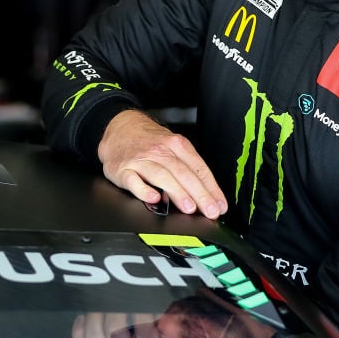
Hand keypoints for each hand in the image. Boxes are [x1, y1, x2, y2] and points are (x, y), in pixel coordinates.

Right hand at [97, 110, 227, 218]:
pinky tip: (154, 199)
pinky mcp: (122, 170)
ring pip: (161, 176)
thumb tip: (205, 193)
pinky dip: (144, 190)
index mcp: (176, 145)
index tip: (220, 205)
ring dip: (177, 192)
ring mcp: (140, 160)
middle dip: (199, 194)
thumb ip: (186, 166)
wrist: (118, 127)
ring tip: (189, 208)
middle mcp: (159, 151)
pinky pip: (133, 181)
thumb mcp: (171, 145)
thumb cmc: (148, 141)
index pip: (198, 168)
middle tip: (210, 210)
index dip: (211, 188)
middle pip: (183, 172)